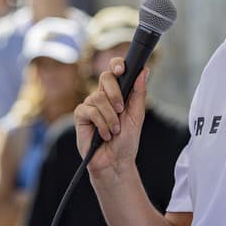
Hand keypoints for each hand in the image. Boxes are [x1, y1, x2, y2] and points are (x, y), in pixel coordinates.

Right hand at [75, 59, 147, 181]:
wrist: (115, 161)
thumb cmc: (126, 140)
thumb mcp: (137, 115)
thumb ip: (139, 93)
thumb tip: (144, 70)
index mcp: (118, 93)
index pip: (115, 71)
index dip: (116, 65)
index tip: (121, 70)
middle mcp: (103, 96)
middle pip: (105, 77)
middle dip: (115, 93)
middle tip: (121, 110)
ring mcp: (90, 105)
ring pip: (98, 98)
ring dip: (110, 117)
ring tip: (114, 130)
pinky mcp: (80, 115)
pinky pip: (89, 110)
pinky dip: (100, 123)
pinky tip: (104, 134)